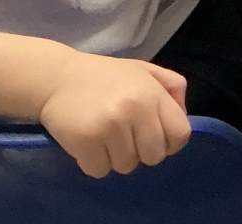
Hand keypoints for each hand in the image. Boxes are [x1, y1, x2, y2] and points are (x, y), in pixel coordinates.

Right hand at [38, 53, 191, 177]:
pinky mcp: (85, 141)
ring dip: (115, 157)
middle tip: (124, 136)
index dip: (169, 142)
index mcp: (152, 93)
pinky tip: (87, 142)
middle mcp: (135, 108)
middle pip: (154, 157)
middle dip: (141, 152)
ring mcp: (110, 126)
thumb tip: (183, 115)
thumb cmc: (104, 76)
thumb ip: (171, 87)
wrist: (57, 77)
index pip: (180, 134)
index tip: (152, 137)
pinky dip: (93, 162)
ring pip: (126, 166)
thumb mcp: (144, 71)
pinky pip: (99, 171)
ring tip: (103, 135)